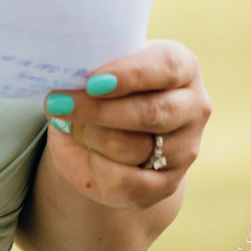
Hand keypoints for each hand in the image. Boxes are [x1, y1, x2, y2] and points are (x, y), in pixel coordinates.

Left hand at [38, 39, 209, 209]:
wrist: (102, 139)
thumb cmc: (100, 89)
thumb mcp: (97, 70)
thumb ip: (92, 66)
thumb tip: (68, 72)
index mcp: (181, 66)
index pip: (166, 67)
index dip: (129, 74)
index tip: (91, 81)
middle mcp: (193, 107)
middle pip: (151, 112)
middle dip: (97, 109)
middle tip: (57, 103)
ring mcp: (184, 148)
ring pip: (132, 146)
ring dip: (90, 136)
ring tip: (72, 126)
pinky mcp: (167, 184)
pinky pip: (127, 181)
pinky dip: (96, 167)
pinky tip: (87, 153)